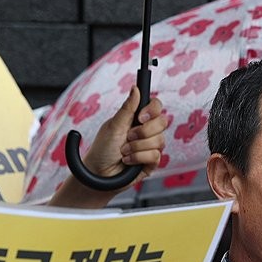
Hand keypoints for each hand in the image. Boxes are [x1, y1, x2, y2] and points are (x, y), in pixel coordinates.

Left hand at [49, 87, 168, 207]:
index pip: (156, 107)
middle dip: (144, 131)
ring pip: (159, 140)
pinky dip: (139, 157)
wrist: (99, 173)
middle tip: (128, 137)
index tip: (140, 117)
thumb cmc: (103, 149)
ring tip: (123, 152)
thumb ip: (127, 108)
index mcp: (138, 119)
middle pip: (162, 122)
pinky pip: (155, 156)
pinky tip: (128, 161)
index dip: (152, 110)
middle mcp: (147, 131)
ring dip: (137, 147)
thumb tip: (135, 88)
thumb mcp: (113, 126)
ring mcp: (150, 147)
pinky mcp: (152, 162)